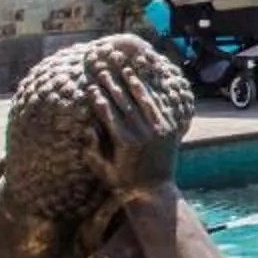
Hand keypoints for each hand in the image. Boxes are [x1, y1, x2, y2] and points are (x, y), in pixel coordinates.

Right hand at [88, 47, 191, 202]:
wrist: (155, 190)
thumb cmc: (124, 182)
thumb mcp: (102, 170)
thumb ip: (93, 150)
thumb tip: (87, 127)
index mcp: (125, 142)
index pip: (109, 114)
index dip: (100, 98)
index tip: (92, 86)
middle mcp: (143, 133)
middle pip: (124, 102)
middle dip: (112, 84)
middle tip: (103, 69)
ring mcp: (158, 129)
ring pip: (143, 100)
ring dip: (132, 82)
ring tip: (123, 67)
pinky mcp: (169, 128)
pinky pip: (158, 105)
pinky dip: (149, 92)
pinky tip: (141, 81)